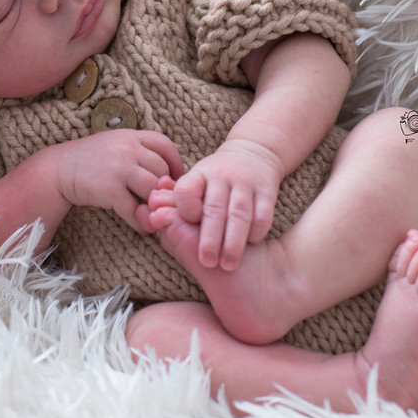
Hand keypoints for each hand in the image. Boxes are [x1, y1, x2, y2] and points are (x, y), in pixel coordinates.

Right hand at [54, 130, 182, 232]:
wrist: (57, 170)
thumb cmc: (89, 160)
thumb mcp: (115, 144)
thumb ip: (139, 153)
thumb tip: (167, 174)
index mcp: (131, 136)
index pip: (165, 145)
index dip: (176, 163)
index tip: (175, 178)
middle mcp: (128, 149)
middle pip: (162, 170)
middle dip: (165, 188)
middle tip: (162, 201)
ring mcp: (119, 168)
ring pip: (152, 189)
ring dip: (155, 206)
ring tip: (153, 215)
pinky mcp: (110, 189)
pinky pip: (134, 209)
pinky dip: (141, 222)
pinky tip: (141, 227)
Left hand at [170, 138, 282, 270]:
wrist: (252, 153)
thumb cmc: (214, 180)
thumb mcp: (194, 183)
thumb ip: (171, 202)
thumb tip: (150, 218)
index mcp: (198, 175)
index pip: (186, 190)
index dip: (185, 209)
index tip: (187, 226)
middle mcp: (220, 176)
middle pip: (214, 208)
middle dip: (210, 237)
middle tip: (207, 262)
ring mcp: (245, 183)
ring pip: (239, 214)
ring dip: (234, 241)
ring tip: (228, 264)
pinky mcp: (267, 190)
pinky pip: (263, 213)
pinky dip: (257, 230)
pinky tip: (251, 245)